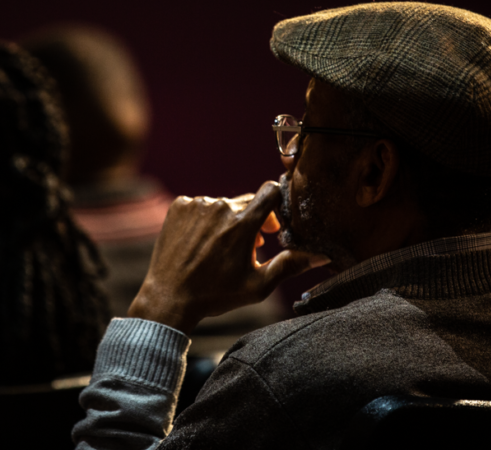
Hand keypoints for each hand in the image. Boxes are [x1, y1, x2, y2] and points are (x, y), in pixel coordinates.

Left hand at [127, 181, 329, 334]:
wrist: (169, 297)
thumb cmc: (216, 294)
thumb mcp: (258, 286)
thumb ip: (290, 265)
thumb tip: (321, 255)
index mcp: (242, 224)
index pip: (271, 192)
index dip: (277, 205)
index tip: (273, 226)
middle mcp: (220, 207)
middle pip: (247, 202)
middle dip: (253, 220)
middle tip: (251, 247)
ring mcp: (197, 204)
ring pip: (223, 205)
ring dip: (228, 221)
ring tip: (222, 249)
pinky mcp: (178, 206)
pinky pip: (201, 206)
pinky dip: (205, 220)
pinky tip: (201, 243)